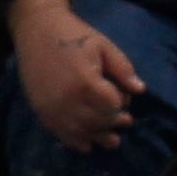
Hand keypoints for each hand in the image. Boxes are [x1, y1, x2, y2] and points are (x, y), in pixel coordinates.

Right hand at [10, 0, 143, 151]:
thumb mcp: (103, 45)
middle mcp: (69, 101)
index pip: (113, 106)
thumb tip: (140, 90)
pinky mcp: (43, 114)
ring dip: (99, 138)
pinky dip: (78, 142)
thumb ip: (122, 68)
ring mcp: (54, 110)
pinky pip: (63, 136)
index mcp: (86, 82)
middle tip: (125, 121)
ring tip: (113, 140)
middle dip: (114, 123)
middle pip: (98, 123)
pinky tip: (88, 144)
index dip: (121, 104)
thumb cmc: (73, 35)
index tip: (124, 98)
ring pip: (82, 134)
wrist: (36, 30)